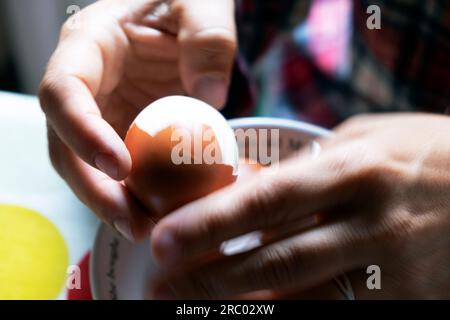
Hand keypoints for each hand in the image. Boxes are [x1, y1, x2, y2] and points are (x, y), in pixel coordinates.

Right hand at [39, 0, 236, 240]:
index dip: (81, 133)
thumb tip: (211, 95)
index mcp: (90, 45)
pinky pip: (122, 172)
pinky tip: (161, 216)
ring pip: (88, 168)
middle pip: (65, 145)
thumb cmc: (187, 1)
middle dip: (93, 188)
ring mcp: (103, 114)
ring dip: (112, 204)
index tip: (120, 167)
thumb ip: (208, 37)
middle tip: (132, 222)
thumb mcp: (201, 3)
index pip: (63, 91)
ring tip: (146, 230)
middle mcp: (87, 86)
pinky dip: (136, 197)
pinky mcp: (124, 134)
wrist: (188, 18)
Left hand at [148, 113, 449, 298]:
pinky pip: (335, 315)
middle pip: (276, 260)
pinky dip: (287, 316)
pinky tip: (253, 313)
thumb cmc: (417, 152)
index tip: (162, 239)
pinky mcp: (407, 301)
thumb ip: (305, 169)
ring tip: (191, 305)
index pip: (269, 199)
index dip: (212, 222)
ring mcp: (392, 271)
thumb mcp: (361, 140)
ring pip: (301, 300)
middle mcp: (371, 224)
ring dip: (240, 308)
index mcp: (355, 170)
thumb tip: (246, 186)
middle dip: (210, 277)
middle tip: (160, 285)